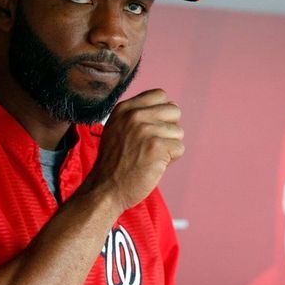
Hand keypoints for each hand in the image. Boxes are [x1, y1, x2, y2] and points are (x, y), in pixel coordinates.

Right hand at [83, 89, 184, 212]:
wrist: (105, 189)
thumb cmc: (114, 163)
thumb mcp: (117, 128)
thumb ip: (138, 115)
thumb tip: (172, 106)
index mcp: (124, 108)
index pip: (160, 95)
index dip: (162, 113)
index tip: (152, 128)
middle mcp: (134, 115)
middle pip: (174, 110)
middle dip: (169, 129)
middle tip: (153, 145)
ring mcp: (145, 130)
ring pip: (178, 132)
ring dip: (169, 147)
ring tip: (150, 157)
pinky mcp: (157, 147)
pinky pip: (179, 148)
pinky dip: (171, 160)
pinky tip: (154, 165)